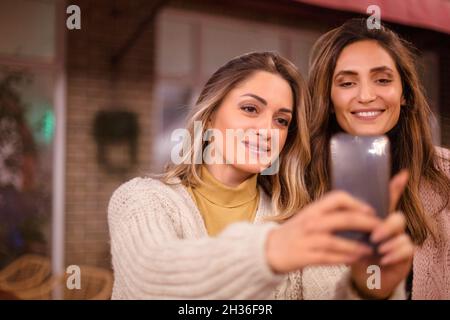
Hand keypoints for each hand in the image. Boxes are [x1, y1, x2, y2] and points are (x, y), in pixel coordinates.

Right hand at [266, 191, 377, 273]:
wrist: (269, 249)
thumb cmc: (294, 232)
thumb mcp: (309, 216)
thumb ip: (328, 213)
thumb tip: (356, 211)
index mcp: (313, 209)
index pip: (338, 197)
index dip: (357, 202)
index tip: (370, 210)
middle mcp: (311, 222)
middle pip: (344, 219)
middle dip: (366, 224)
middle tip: (380, 230)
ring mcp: (308, 240)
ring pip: (338, 241)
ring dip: (358, 246)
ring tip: (371, 249)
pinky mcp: (306, 256)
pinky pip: (329, 258)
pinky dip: (344, 259)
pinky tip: (355, 260)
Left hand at [350, 170, 413, 298]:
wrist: (362, 273)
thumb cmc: (353, 248)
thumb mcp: (343, 231)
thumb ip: (340, 215)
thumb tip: (331, 198)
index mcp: (376, 215)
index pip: (387, 197)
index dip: (395, 186)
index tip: (400, 175)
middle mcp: (390, 224)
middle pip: (397, 216)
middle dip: (386, 225)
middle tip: (373, 235)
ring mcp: (399, 238)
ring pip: (404, 233)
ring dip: (391, 241)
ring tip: (378, 249)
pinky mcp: (404, 254)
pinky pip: (407, 249)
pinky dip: (395, 254)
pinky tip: (383, 258)